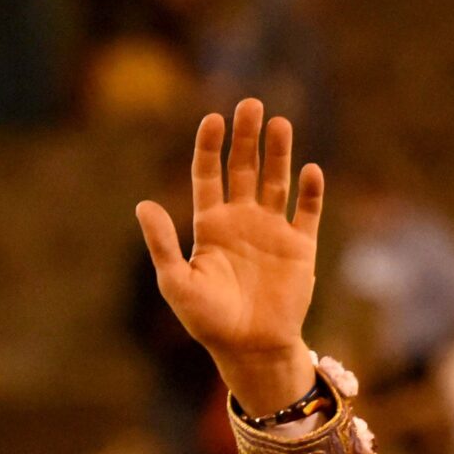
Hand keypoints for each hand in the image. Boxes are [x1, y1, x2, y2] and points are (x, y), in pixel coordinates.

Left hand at [136, 100, 323, 417]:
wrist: (249, 349)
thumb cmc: (208, 320)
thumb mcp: (177, 283)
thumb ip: (162, 243)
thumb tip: (143, 205)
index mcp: (210, 226)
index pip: (209, 176)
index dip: (210, 147)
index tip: (213, 118)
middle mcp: (242, 221)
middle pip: (243, 168)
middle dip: (246, 137)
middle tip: (251, 104)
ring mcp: (272, 231)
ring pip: (276, 181)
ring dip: (278, 153)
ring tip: (279, 123)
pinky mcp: (300, 247)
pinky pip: (307, 212)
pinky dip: (310, 192)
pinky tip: (309, 170)